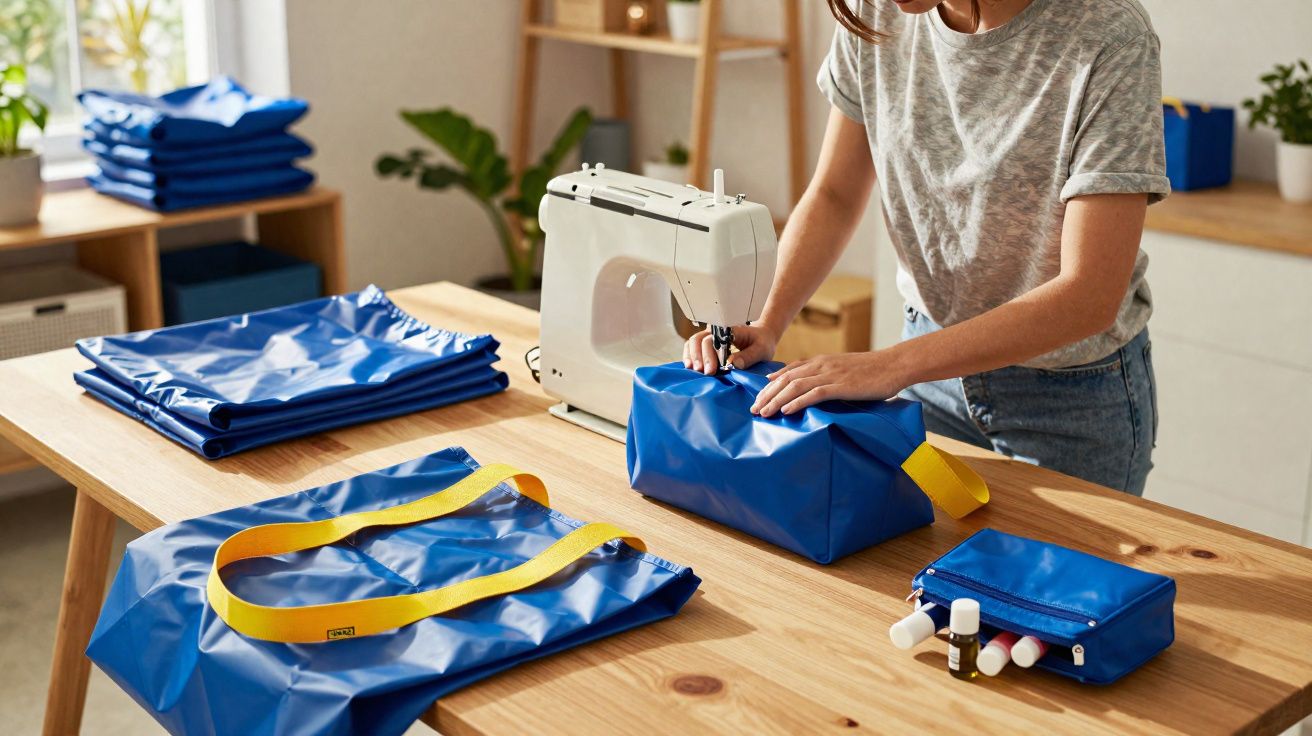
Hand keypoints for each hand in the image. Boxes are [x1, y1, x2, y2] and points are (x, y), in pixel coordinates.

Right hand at [682, 323, 779, 374]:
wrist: (762, 338)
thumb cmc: (762, 343)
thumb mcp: (762, 349)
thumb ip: (749, 356)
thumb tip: (732, 363)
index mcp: (730, 329)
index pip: (713, 339)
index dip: (710, 354)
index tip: (712, 370)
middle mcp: (717, 331)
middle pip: (699, 339)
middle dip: (699, 357)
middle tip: (706, 373)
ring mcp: (710, 337)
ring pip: (693, 342)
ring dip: (692, 356)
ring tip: (694, 371)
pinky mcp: (708, 345)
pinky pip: (693, 347)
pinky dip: (689, 356)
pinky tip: (690, 367)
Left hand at [750, 350, 910, 416]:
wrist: (894, 365)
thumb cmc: (872, 371)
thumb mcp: (843, 369)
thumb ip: (826, 376)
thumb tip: (813, 390)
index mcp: (820, 361)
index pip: (788, 371)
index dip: (770, 385)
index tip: (759, 396)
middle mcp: (821, 365)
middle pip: (786, 379)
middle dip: (767, 394)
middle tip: (755, 409)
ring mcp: (830, 374)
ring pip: (795, 386)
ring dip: (776, 400)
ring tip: (764, 412)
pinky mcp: (841, 386)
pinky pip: (814, 394)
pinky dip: (797, 402)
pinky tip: (786, 411)